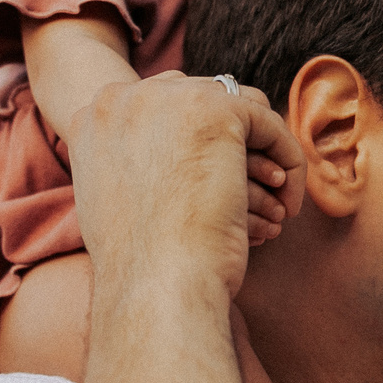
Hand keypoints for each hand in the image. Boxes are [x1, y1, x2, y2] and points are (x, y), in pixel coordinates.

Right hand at [64, 72, 304, 299]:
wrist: (155, 285)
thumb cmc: (139, 265)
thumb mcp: (114, 202)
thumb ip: (131, 166)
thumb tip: (169, 160)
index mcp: (92, 116)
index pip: (161, 106)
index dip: (194, 141)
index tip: (217, 180)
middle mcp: (124, 96)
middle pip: (200, 97)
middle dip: (233, 142)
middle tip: (253, 190)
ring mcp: (168, 97)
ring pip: (240, 107)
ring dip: (263, 153)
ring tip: (277, 200)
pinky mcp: (216, 109)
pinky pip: (269, 125)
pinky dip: (288, 162)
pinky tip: (290, 203)